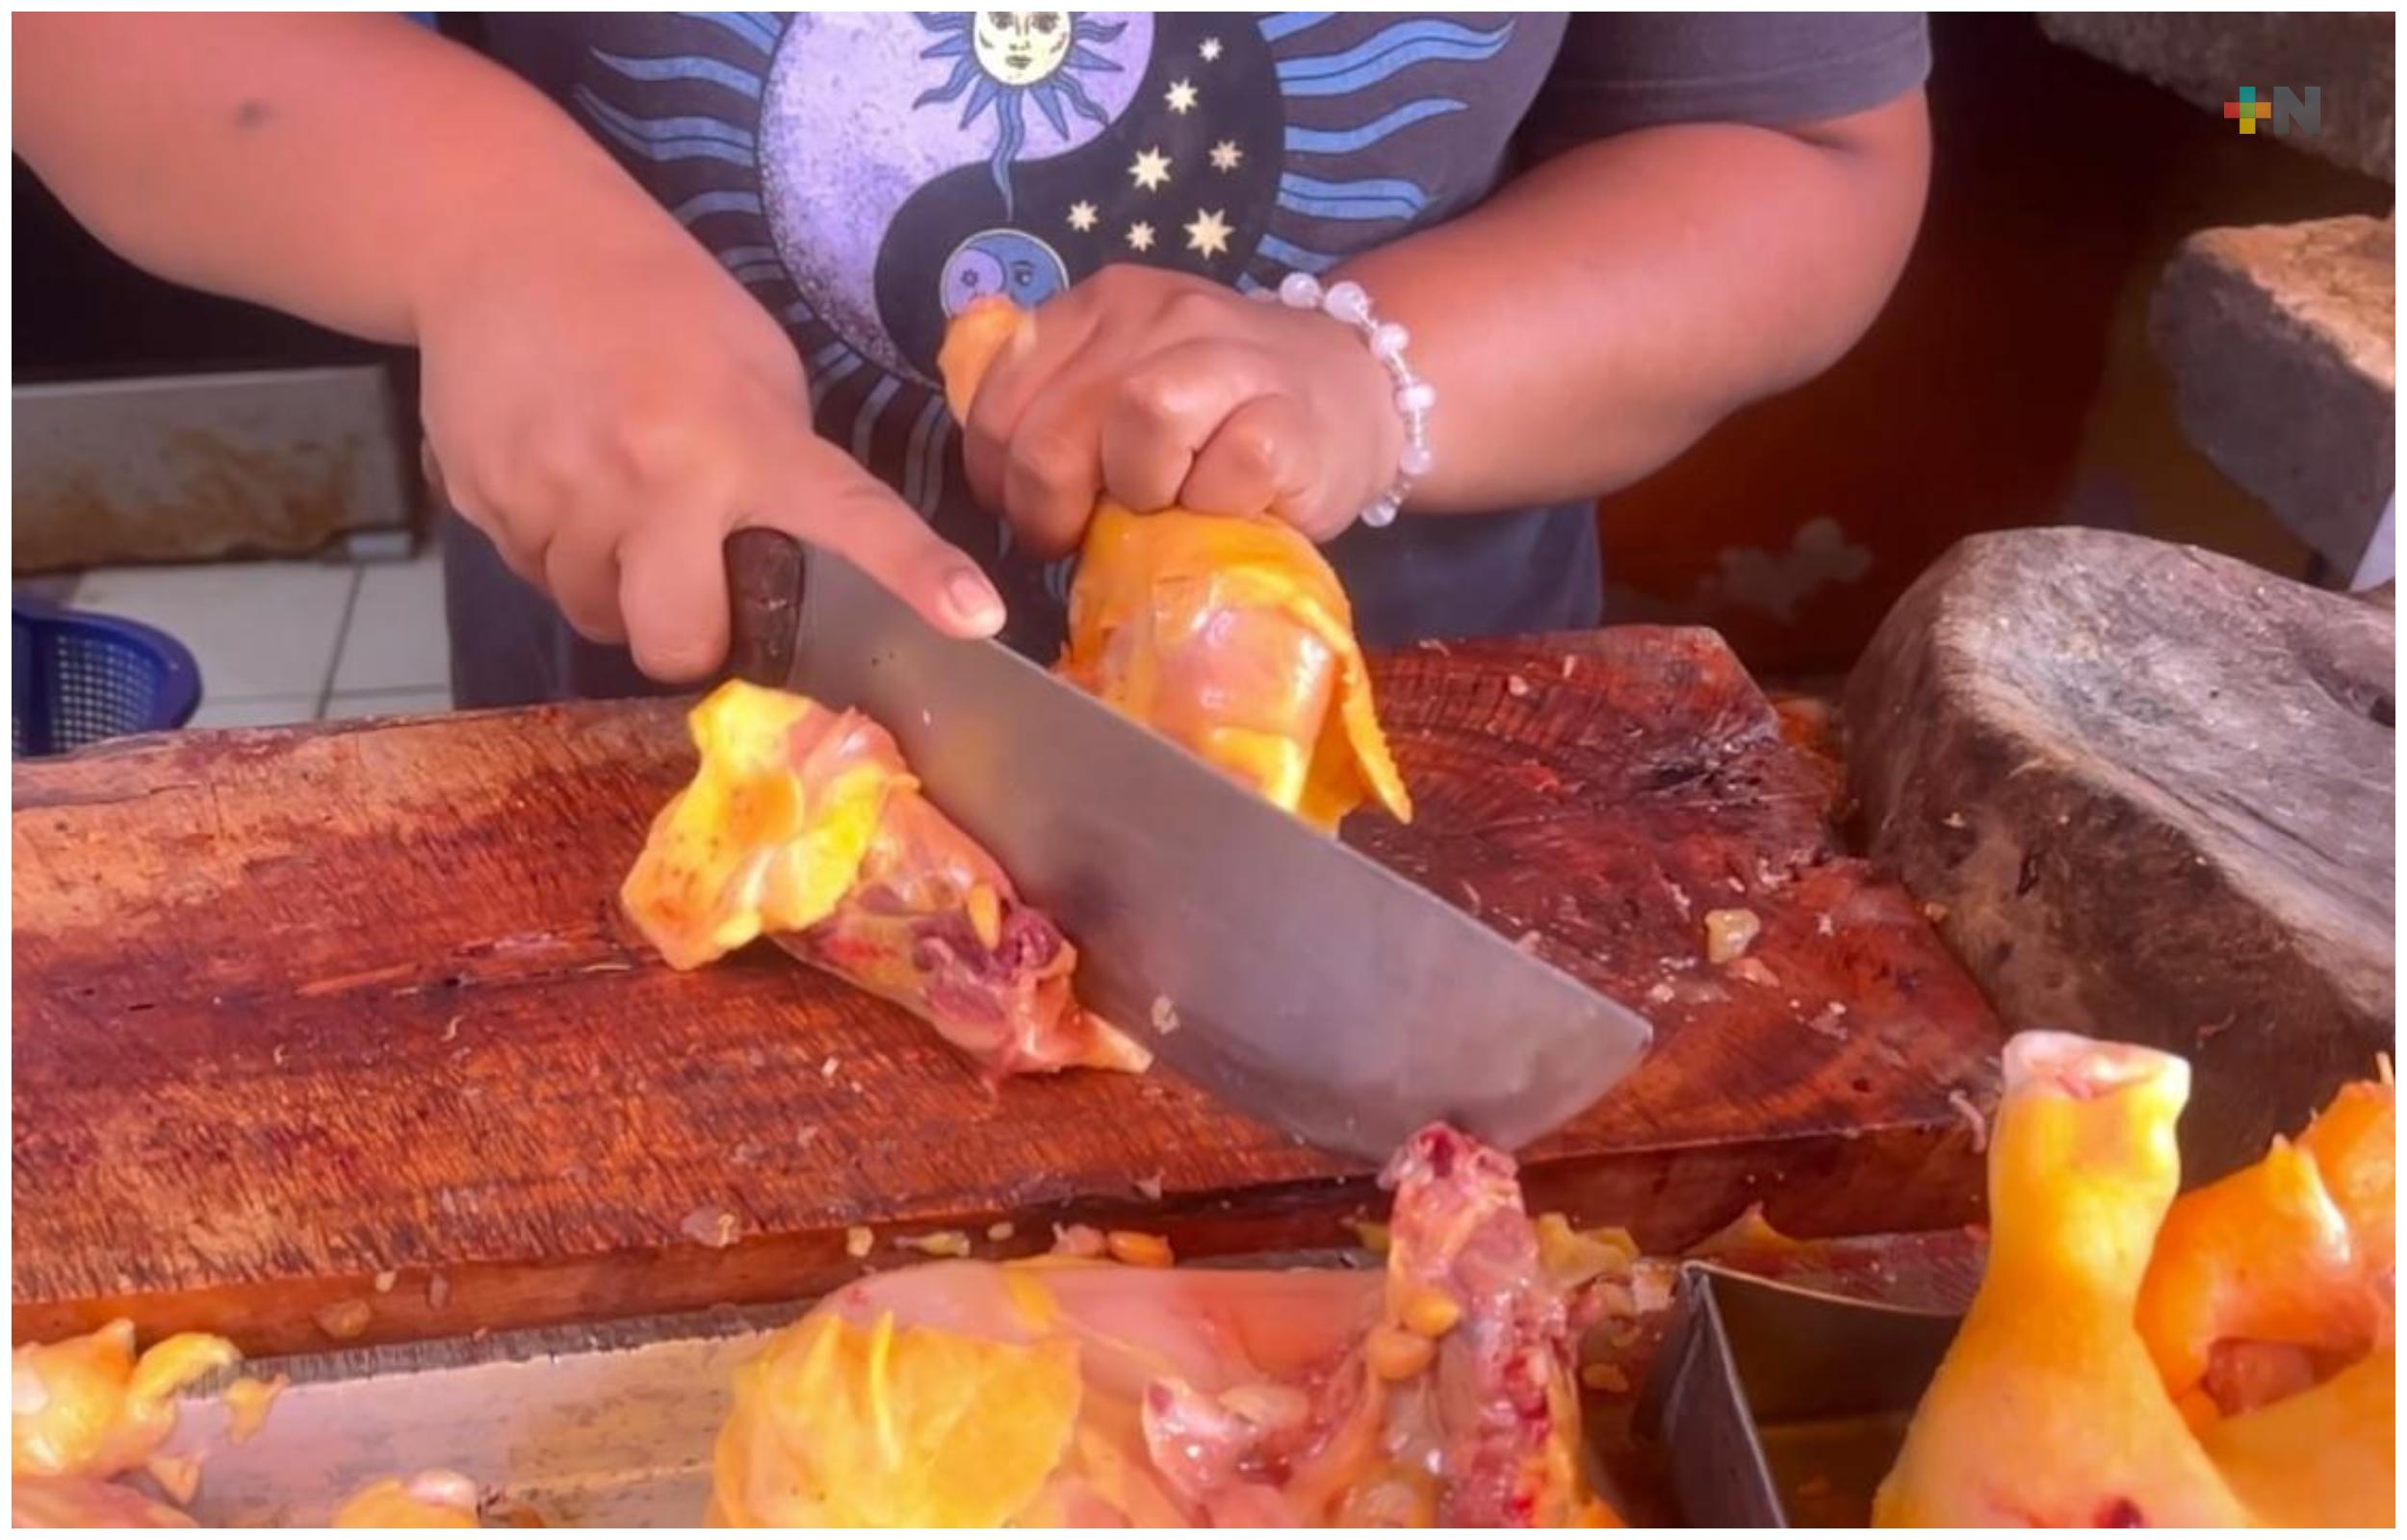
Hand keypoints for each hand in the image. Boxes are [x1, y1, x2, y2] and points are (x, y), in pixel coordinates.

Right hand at [413, 220, 1002, 682]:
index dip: (914, 574)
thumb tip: (799, 563)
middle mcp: (655, 476)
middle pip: (676, 642)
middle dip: (687, 637)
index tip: (973, 618)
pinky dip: (553, 548)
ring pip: (594, 614)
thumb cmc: (656, 304)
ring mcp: (559, 494)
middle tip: (689, 589)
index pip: (850, 520)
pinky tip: (558, 473)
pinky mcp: (484, 502)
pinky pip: (533, 574)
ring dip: (613, 587)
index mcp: (745, 439)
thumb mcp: (751, 368)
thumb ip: (781, 465)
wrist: (505, 240)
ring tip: (614, 501)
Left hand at [956, 265, 1400, 557]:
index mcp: (1102, 305)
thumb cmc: (1224, 412)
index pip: (1001, 398)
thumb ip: (1062, 408)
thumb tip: (999, 485)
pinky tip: (1228, 503)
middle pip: (1054, 430)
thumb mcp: (1127, 383)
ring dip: (1138, 492)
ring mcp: (1230, 358)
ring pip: (1138, 425)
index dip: (995, 474)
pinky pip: (1220, 476)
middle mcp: (1159, 314)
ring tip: (1164, 505)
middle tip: (1075, 537)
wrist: (1357, 394)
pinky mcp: (1286, 420)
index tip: (1024, 509)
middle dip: (1048, 509)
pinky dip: (1212, 509)